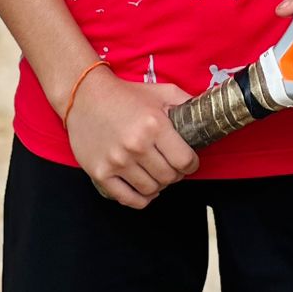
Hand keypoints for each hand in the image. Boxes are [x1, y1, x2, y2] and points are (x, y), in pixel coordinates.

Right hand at [65, 68, 199, 208]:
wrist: (84, 96)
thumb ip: (185, 102)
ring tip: (156, 173)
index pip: (185, 160)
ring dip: (158, 185)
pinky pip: (128, 200)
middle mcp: (136, 145)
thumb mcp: (160, 91)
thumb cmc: (126, 94)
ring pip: (151, 190)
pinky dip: (141, 198)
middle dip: (176, 174)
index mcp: (154, 125)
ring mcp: (117, 162)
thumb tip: (207, 114)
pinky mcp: (101, 174)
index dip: (192, 164)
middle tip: (172, 166)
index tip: (189, 161)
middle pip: (169, 178)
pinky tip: (143, 187)